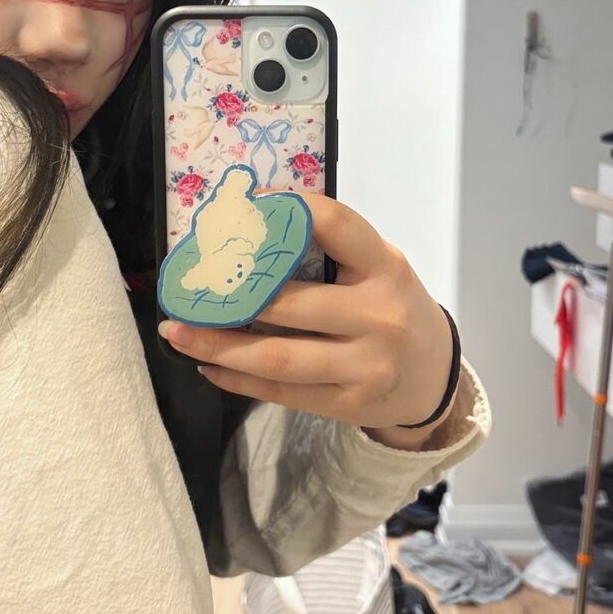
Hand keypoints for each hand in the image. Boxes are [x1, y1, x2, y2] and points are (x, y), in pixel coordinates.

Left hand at [157, 190, 453, 435]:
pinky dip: (239, 379)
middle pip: (290, 303)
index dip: (287, 211)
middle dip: (230, 298)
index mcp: (385, 267)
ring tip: (178, 334)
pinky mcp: (349, 404)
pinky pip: (283, 392)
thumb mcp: (379, 268)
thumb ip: (332, 250)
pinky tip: (208, 365)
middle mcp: (380, 315)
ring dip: (220, 345)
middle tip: (184, 291)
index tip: (243, 209)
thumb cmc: (392, 308)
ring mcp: (366, 366)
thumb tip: (250, 228)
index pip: (335, 225)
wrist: (435, 376)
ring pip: (279, 357)